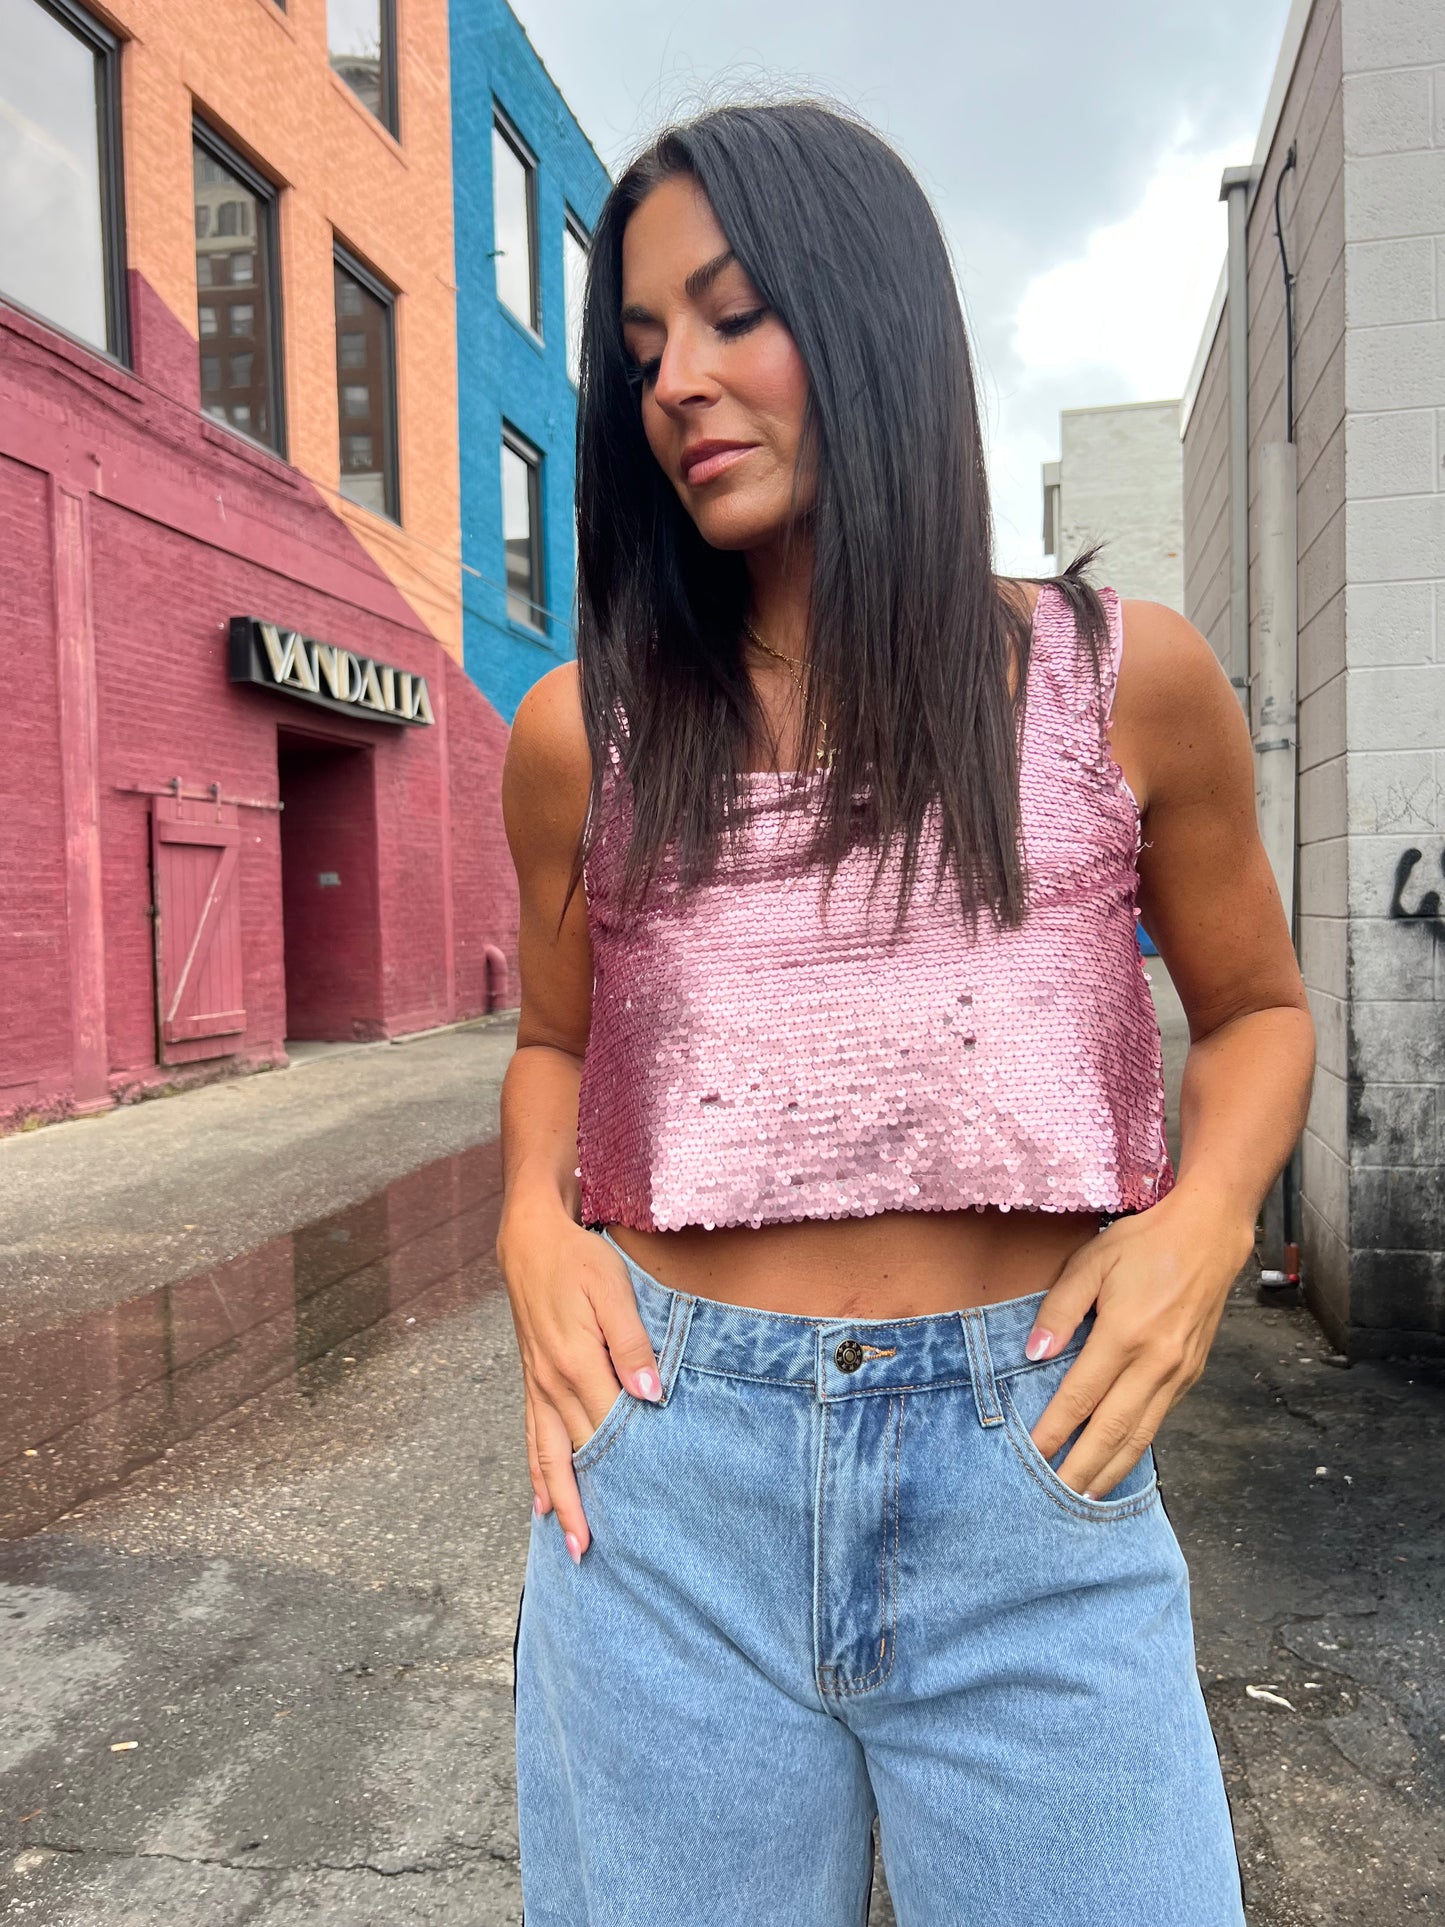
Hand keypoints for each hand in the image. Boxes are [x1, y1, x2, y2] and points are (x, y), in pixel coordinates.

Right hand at [496, 1209, 660, 1561]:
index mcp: (578, 1363)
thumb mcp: (612, 1289)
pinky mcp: (531, 1382)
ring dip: (562, 1502)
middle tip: (606, 1555)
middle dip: (590, 1505)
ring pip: (548, 1456)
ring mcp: (538, 1386)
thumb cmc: (577, 1260)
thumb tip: (650, 1393)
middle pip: (577, 1455)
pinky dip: (537, 1473)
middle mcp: (553, 1384)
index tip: (647, 1510)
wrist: (528, 1241)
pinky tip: (542, 1502)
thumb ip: (633, 1342)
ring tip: (574, 1544)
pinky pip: (531, 1438)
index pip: (610, 1427)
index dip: (629, 1469)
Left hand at [1022, 1192, 1254, 1497]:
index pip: (1080, 1398)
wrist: (1208, 1236)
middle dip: (1080, 1470)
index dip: (1053, 1432)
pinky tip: (1116, 1462)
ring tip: (1082, 1498)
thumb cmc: (1144, 1243)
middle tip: (1050, 1501)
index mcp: (1126, 1334)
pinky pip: (1158, 1421)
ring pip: (1140, 1436)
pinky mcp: (1191, 1375)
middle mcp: (1156, 1362)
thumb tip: (1033, 1354)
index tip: (1028, 1458)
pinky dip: (1135, 1448)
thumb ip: (1060, 1309)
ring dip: (1110, 1471)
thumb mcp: (1091, 1262)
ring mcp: (1178, 1373)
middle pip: (1111, 1432)